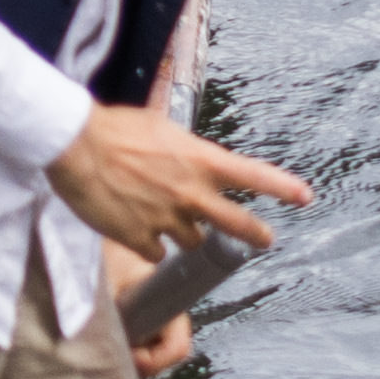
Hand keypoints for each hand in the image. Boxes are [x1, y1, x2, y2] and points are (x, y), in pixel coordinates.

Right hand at [48, 101, 309, 264]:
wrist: (75, 144)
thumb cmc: (112, 127)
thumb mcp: (157, 125)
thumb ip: (180, 145)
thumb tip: (186, 142)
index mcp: (198, 160)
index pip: (252, 175)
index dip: (282, 188)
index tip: (304, 196)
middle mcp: (189, 192)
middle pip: (237, 224)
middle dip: (256, 233)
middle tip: (267, 238)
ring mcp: (166, 219)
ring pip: (192, 242)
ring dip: (184, 234)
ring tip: (166, 219)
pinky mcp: (139, 238)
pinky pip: (156, 253)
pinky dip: (150, 246)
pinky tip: (137, 231)